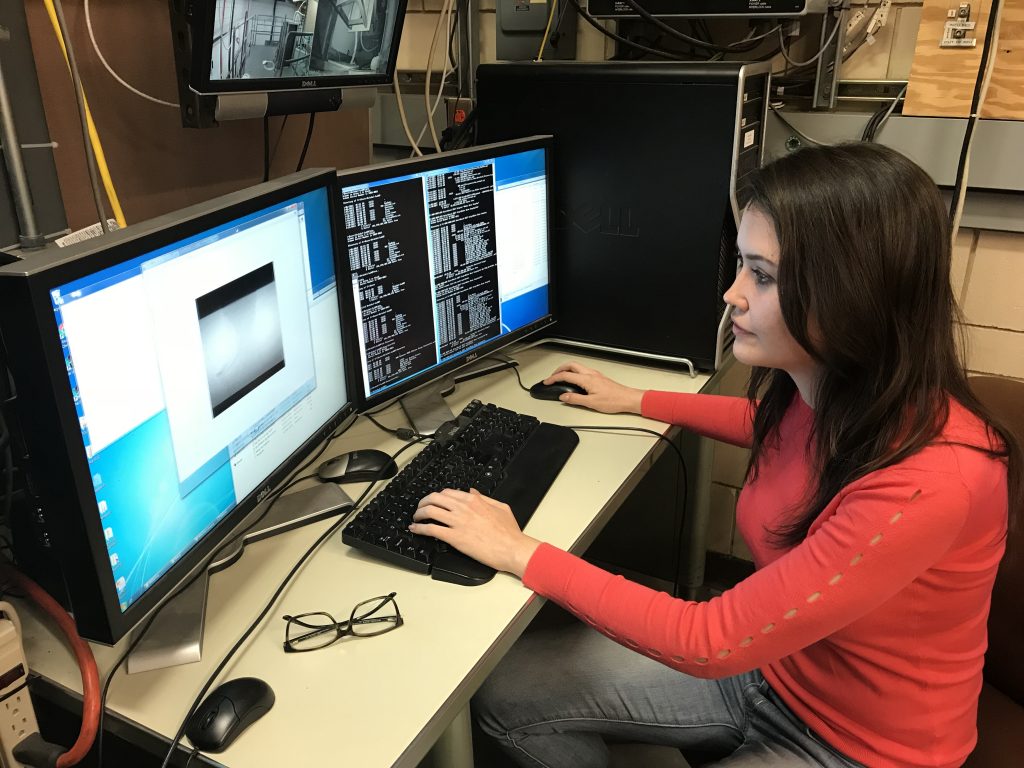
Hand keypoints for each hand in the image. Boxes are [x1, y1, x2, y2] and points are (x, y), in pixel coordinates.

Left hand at [410, 489, 540, 577]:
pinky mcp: (455, 538)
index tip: (434, 501)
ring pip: (430, 511)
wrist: (512, 549)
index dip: (437, 496)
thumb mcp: (500, 507)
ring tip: (416, 518)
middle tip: (420, 508)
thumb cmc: (509, 533)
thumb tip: (472, 491)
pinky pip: (431, 529)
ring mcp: (458, 522)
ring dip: (419, 514)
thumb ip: (485, 498)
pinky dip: (419, 528)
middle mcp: (464, 508)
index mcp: (474, 500)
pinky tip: (415, 529)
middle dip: (423, 502)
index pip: (448, 492)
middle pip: (435, 498)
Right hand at [544, 361, 644, 413]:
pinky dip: (574, 373)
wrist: (627, 399)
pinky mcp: (599, 377)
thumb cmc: (614, 400)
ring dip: (566, 370)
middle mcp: (591, 374)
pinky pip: (583, 371)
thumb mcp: (591, 403)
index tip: (547, 382)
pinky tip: (574, 380)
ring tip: (561, 377)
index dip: (553, 378)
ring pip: (577, 367)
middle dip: (558, 370)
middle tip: (552, 377)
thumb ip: (575, 399)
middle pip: (570, 365)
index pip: (565, 376)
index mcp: (587, 379)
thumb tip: (564, 397)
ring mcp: (595, 374)